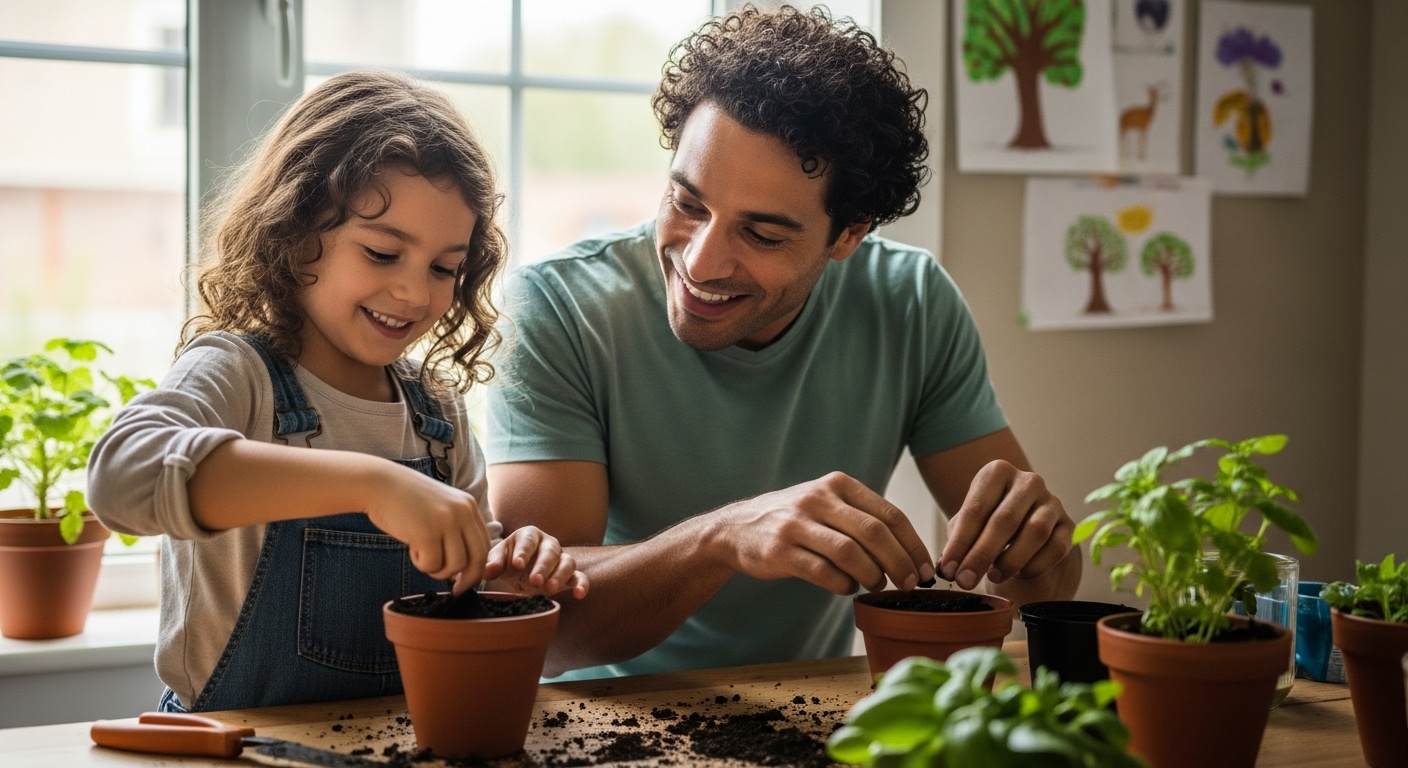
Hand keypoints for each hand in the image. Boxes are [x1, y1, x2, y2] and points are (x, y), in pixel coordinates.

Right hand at [361, 460, 491, 591]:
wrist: (378, 484)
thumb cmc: (406, 501)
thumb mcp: (440, 508)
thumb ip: (456, 530)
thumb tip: (464, 568)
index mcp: (469, 505)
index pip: (485, 544)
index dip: (477, 567)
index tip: (464, 580)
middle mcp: (463, 512)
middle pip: (477, 558)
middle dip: (467, 579)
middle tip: (454, 590)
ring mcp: (446, 521)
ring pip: (455, 565)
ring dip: (438, 570)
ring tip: (422, 557)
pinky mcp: (427, 532)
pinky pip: (432, 564)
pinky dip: (421, 564)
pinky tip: (411, 548)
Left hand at [483, 525, 588, 597]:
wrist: (517, 571)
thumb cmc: (507, 561)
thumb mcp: (497, 560)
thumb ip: (492, 563)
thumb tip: (487, 572)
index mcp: (529, 535)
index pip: (528, 540)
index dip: (523, 552)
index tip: (516, 565)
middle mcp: (548, 544)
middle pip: (550, 551)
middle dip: (543, 566)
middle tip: (534, 581)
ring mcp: (561, 559)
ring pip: (567, 562)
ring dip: (560, 575)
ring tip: (549, 589)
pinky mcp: (569, 575)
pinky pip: (580, 577)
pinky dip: (582, 584)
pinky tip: (579, 594)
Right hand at [712, 471, 934, 595]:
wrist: (737, 528)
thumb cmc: (795, 520)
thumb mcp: (827, 502)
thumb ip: (862, 517)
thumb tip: (910, 551)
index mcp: (837, 484)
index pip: (889, 515)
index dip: (913, 545)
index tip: (926, 568)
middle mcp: (818, 499)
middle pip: (874, 533)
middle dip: (900, 563)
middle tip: (911, 584)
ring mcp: (797, 524)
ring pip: (850, 553)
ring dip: (873, 575)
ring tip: (879, 586)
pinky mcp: (780, 551)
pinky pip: (823, 572)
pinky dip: (842, 584)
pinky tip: (847, 588)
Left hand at [937, 460, 1072, 590]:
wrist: (1025, 525)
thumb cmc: (988, 522)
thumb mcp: (970, 524)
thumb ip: (958, 541)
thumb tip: (947, 567)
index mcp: (997, 473)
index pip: (976, 509)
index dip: (960, 543)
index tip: (947, 570)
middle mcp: (1028, 482)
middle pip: (1005, 520)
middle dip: (981, 555)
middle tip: (966, 580)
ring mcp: (1051, 501)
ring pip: (1035, 532)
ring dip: (1011, 560)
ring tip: (993, 577)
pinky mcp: (1068, 525)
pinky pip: (1056, 548)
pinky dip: (1035, 565)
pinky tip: (1019, 574)